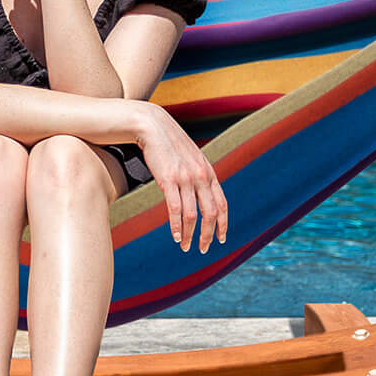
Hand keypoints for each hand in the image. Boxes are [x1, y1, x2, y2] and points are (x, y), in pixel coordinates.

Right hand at [131, 102, 229, 255]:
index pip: (222, 203)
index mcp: (208, 172)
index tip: (221, 239)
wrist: (152, 126)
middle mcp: (201, 176)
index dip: (223, 224)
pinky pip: (175, 209)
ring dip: (191, 234)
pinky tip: (176, 236)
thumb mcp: (191, 157)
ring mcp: (185, 178)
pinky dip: (177, 226)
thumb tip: (201, 192)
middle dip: (208, 235)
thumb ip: (198, 173)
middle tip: (203, 249)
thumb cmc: (169, 143)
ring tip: (186, 246)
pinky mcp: (168, 179)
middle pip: (211, 213)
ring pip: (193, 215)